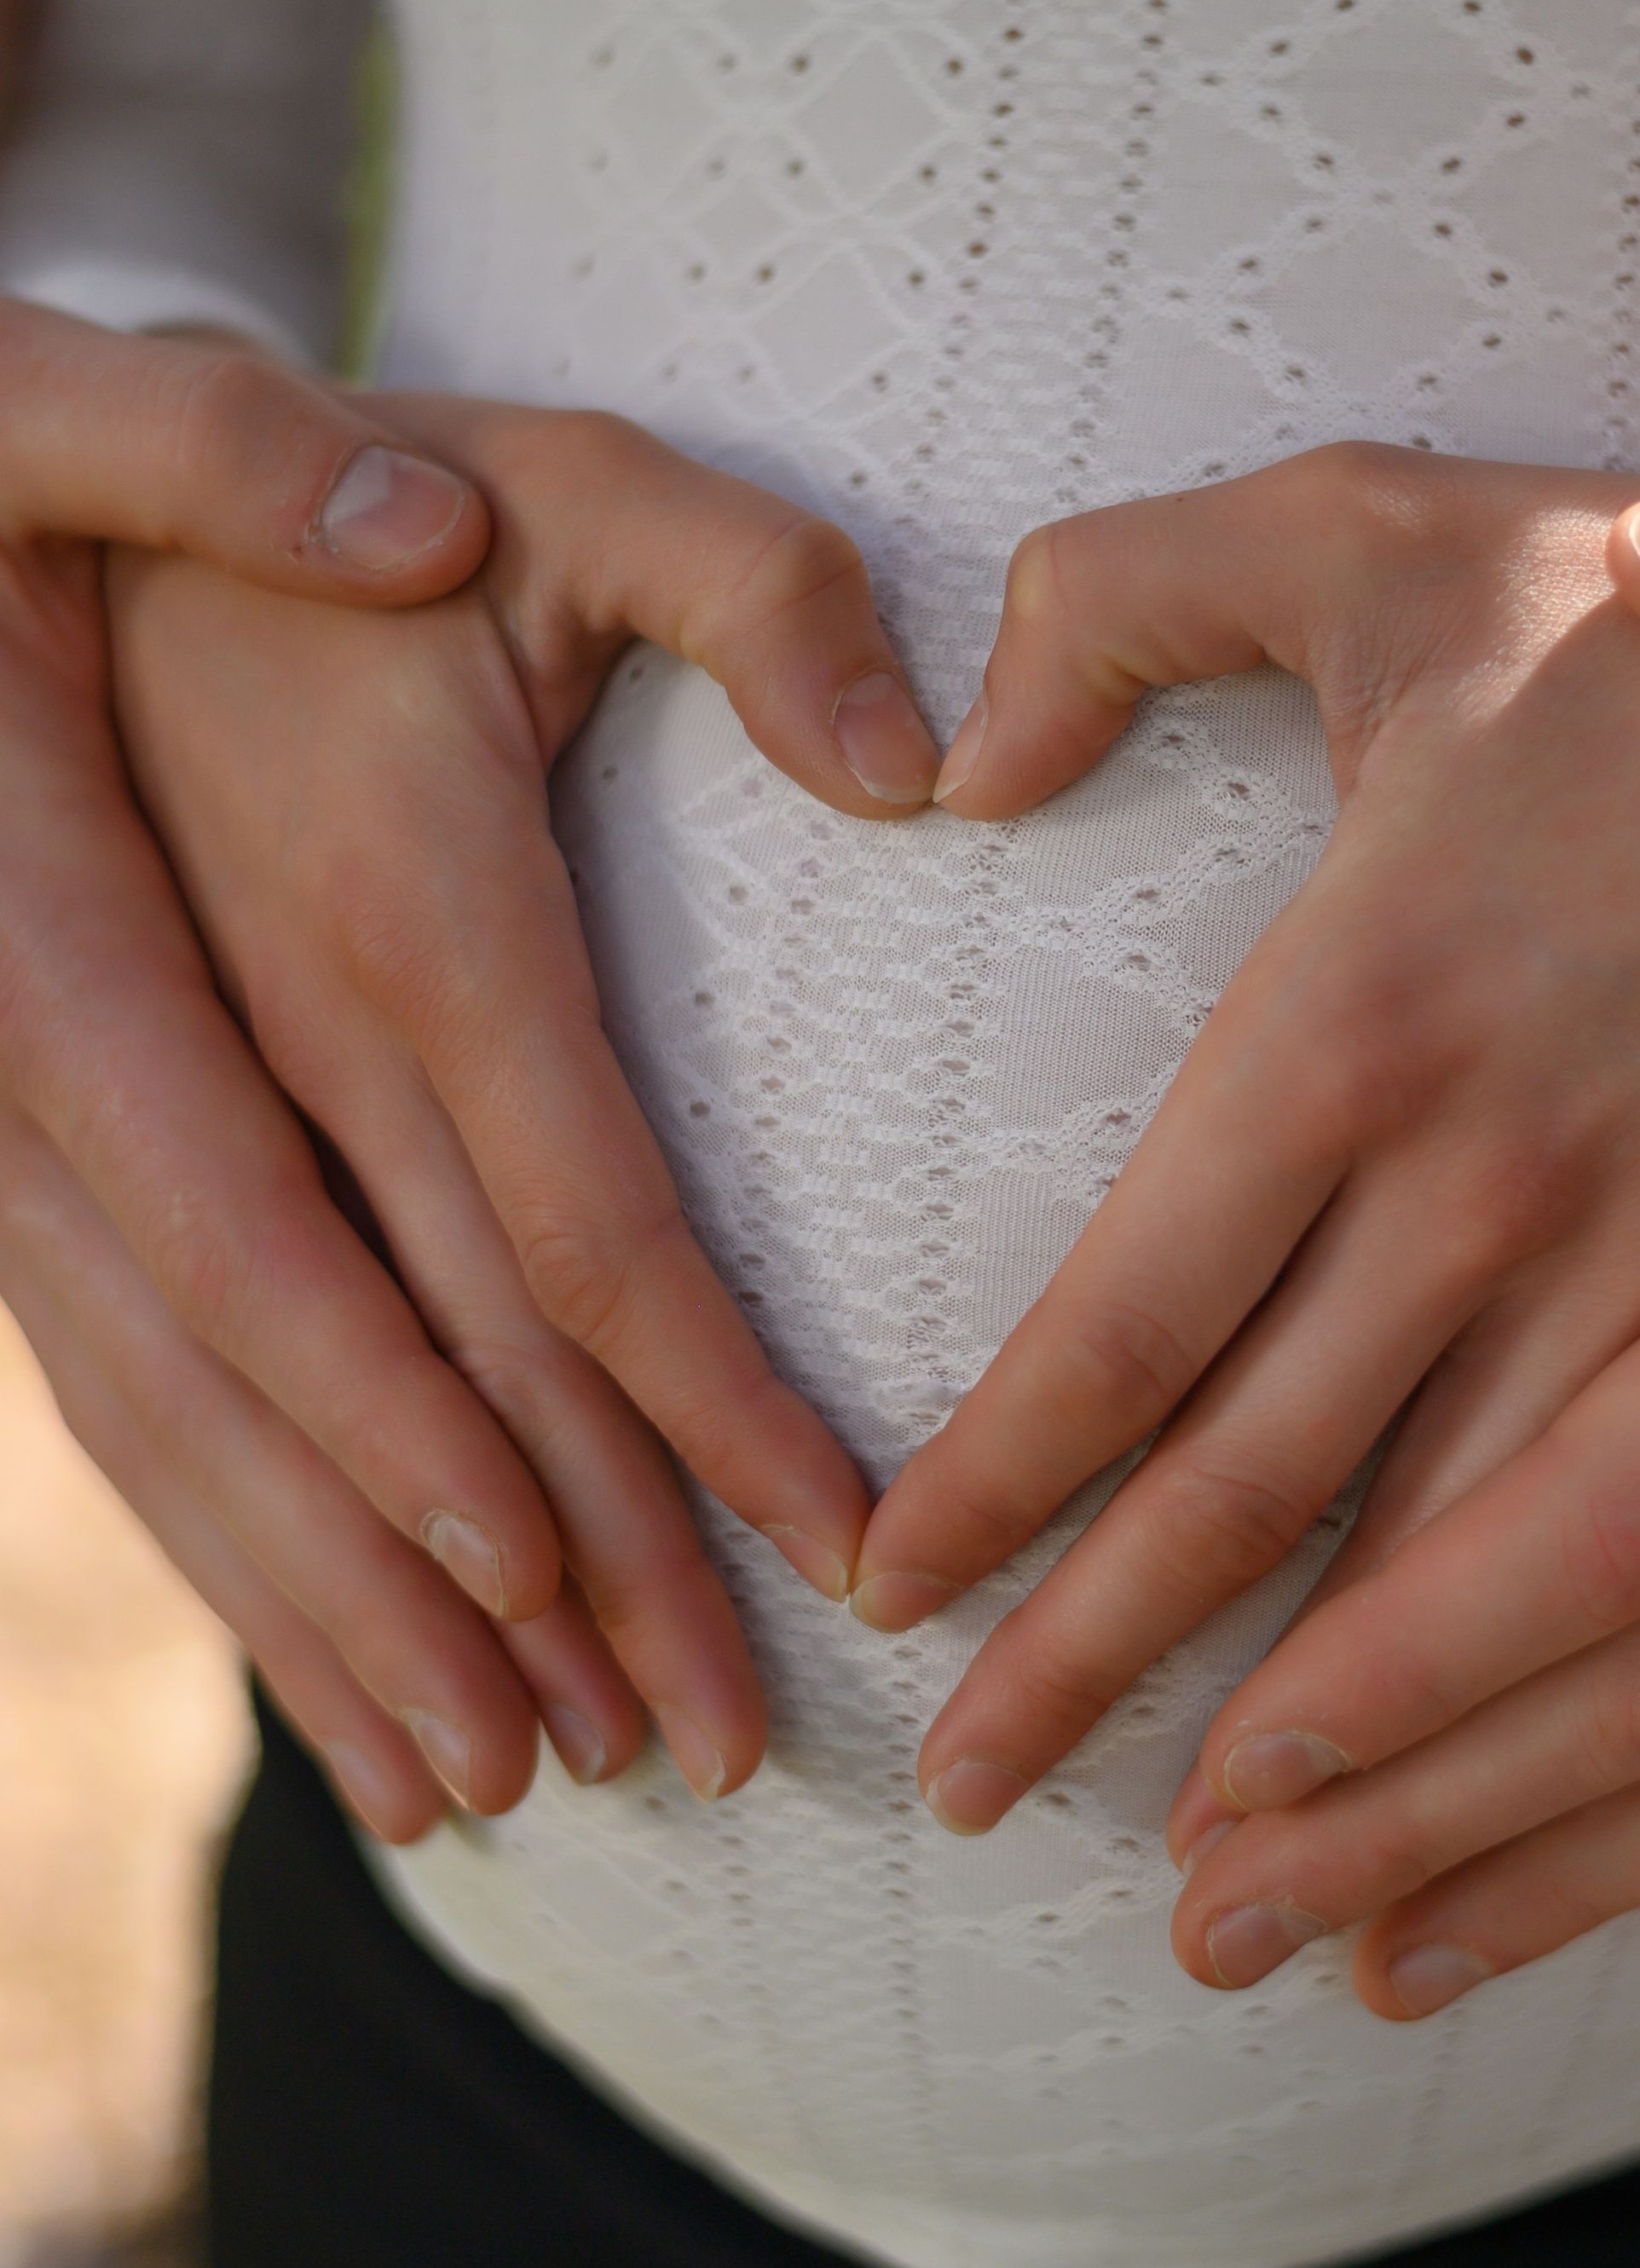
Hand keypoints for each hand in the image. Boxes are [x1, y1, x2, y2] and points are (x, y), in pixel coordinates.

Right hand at [4, 320, 935, 1825]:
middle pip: (435, 1373)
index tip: (844, 1544)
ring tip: (527, 1792)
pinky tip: (318, 1687)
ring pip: (248, 1434)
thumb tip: (920, 757)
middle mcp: (241, 1045)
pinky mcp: (46, 1155)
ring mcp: (105, 1120)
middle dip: (576, 1582)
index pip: (578, 1218)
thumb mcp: (556, 475)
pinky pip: (128, 1396)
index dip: (709, 1401)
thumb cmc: (338, 493)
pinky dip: (230, 1555)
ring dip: (382, 1625)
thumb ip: (738, 575)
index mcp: (398, 911)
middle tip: (714, 1752)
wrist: (8, 502)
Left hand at [842, 441, 1639, 1841]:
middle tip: (973, 1796)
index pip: (1127, 1318)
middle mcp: (1510, 1183)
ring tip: (1225, 1900)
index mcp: (1368, 1014)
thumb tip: (949, 751)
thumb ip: (1121, 594)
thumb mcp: (1380, 530)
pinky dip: (1594, 1734)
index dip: (997, 1485)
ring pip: (1470, 1593)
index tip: (894, 1592)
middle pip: (1258, 1497)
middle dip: (1097, 1670)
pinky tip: (1529, 1840)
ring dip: (1330, 1763)